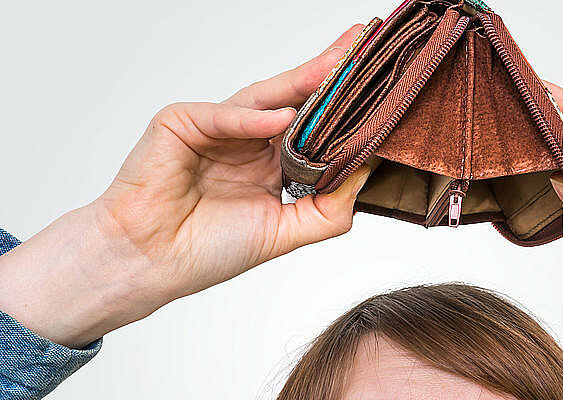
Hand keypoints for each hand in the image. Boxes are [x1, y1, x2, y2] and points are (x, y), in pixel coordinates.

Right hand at [0, 25, 369, 347]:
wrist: (150, 264)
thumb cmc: (207, 249)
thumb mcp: (285, 231)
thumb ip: (329, 207)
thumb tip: (368, 174)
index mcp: (269, 161)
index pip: (313, 125)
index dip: (343, 108)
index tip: (380, 89)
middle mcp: (246, 138)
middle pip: (294, 100)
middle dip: (329, 75)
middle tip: (362, 49)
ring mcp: (214, 127)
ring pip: (262, 97)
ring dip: (300, 81)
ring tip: (337, 67)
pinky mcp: (180, 123)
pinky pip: (221, 115)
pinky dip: (250, 118)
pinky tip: (282, 117)